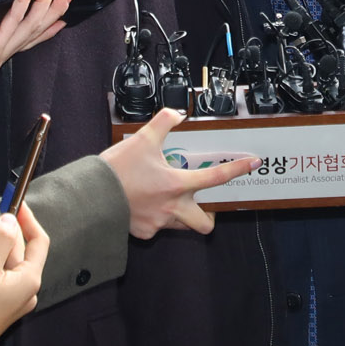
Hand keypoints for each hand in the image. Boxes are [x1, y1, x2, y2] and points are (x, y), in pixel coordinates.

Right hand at [100, 107, 258, 236]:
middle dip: (209, 216)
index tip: (253, 164)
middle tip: (201, 202)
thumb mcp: (142, 138)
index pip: (216, 178)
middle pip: (205, 223)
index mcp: (177, 184)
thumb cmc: (117, 171)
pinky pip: (157, 228)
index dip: (238, 169)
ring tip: (168, 200)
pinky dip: (154, 218)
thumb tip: (176, 113)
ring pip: (181, 225)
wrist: (92, 196)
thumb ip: (163, 122)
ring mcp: (159, 223)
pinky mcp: (144, 232)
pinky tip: (143, 206)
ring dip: (181, 215)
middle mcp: (173, 207)